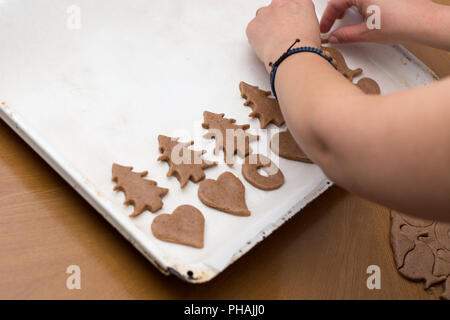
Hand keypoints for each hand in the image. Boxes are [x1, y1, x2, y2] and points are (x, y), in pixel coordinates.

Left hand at [246, 0, 320, 71]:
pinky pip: (253, 30)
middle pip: (277, 8)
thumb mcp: (315, 30)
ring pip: (263, 18)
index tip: (291, 24)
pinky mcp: (253, 25)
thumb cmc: (304, 46)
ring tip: (274, 44)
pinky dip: (257, 39)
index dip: (291, 15)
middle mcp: (281, 3)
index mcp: (300, 3)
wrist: (291, 55)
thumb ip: (305, 23)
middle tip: (282, 36)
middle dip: (278, 21)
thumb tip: (301, 29)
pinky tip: (266, 48)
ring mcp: (265, 13)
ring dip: (266, 28)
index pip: (294, 3)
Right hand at [320, 0, 438, 44]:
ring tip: (346, 20)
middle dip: (336, 11)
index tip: (324, 28)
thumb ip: (345, 35)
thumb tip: (335, 37)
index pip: (335, 3)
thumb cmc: (400, 23)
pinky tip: (362, 15)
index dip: (327, 19)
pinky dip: (360, 4)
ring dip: (348, 7)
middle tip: (332, 25)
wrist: (422, 22)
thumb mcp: (365, 33)